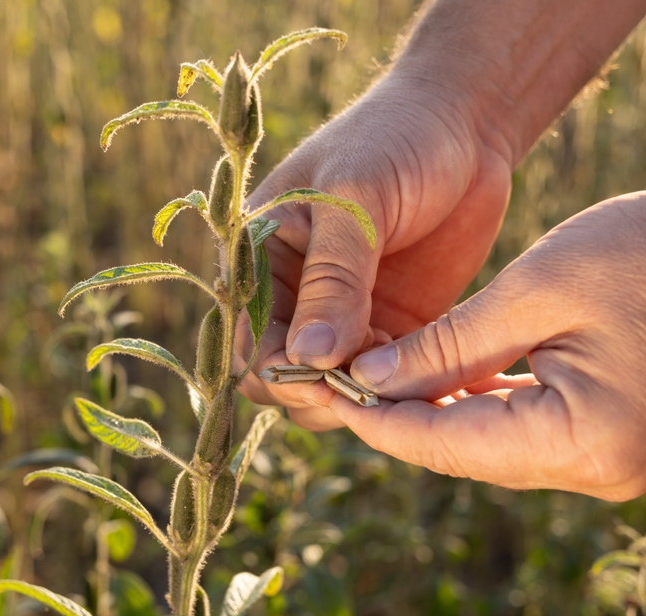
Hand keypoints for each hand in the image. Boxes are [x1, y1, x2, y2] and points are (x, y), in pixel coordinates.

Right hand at [237, 73, 512, 427]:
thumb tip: (307, 356)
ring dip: (355, 395)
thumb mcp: (355, 200)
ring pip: (324, 391)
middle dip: (312, 389)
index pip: (246, 338)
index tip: (325, 375)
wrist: (466, 122)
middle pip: (276, 376)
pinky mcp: (388, 329)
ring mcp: (340, 317)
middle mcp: (289, 295)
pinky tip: (421, 370)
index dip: (278, 368)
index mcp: (258, 257)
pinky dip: (393, 390)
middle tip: (362, 380)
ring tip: (396, 369)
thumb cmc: (396, 140)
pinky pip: (377, 382)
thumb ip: (332, 278)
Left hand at [305, 193, 645, 500]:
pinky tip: (430, 373)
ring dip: (427, 409)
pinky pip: (520, 428)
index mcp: (582, 441)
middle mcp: (596, 470)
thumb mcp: (539, 288)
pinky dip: (471, 402)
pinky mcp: (608, 436)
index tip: (319, 389)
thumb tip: (369, 381)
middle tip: (330, 378)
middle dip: (393, 415)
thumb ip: (449, 345)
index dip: (373, 420)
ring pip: (486, 443)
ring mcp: (606, 460)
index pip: (443, 445)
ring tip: (365, 372)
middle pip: (461, 451)